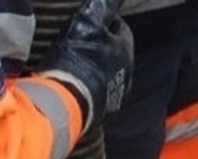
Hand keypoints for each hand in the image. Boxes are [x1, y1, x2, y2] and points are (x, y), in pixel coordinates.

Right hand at [39, 0, 133, 131]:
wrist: (70, 101)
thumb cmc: (79, 59)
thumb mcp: (88, 21)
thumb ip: (103, 5)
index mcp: (126, 50)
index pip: (121, 28)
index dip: (105, 21)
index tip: (90, 19)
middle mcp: (127, 74)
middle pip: (115, 52)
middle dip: (101, 45)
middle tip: (81, 40)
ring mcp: (117, 94)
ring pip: (108, 72)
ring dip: (96, 65)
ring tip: (76, 61)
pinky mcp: (105, 110)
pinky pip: (99, 91)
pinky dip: (90, 84)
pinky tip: (76, 81)